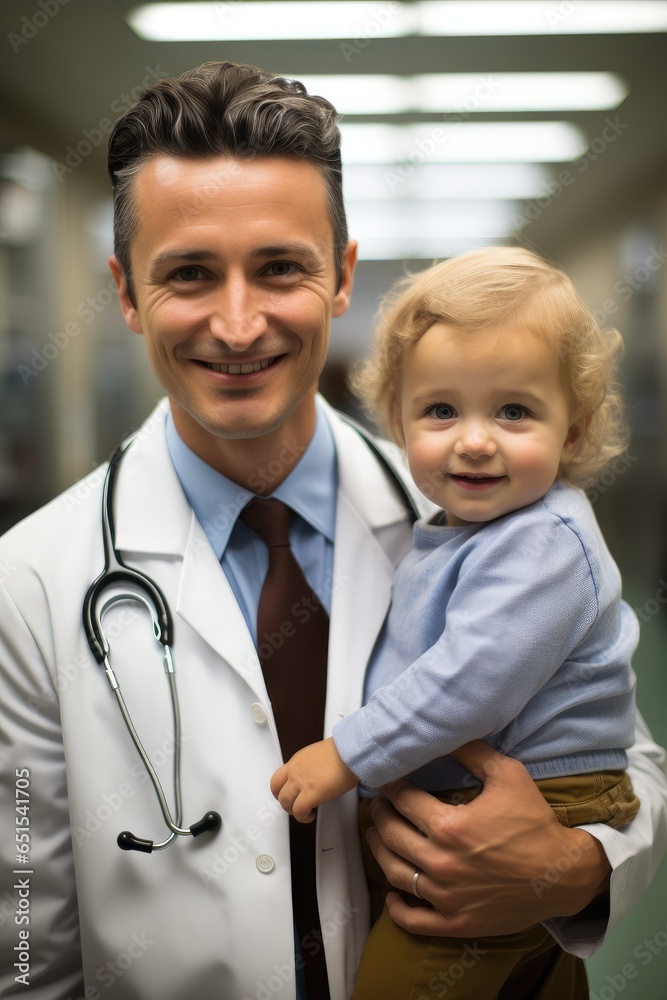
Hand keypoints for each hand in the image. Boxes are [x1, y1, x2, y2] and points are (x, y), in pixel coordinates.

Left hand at [271, 737, 358, 822]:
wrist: (348, 753)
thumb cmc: (341, 752)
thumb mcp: (318, 754)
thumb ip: (311, 765)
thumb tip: (315, 774)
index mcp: (297, 761)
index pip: (278, 777)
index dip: (280, 789)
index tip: (287, 793)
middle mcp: (295, 771)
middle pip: (277, 790)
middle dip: (284, 801)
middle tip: (293, 805)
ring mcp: (301, 783)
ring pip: (285, 802)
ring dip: (292, 810)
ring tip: (303, 812)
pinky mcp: (310, 794)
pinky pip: (299, 811)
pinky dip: (303, 817)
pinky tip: (310, 816)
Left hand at [367, 740, 610, 936]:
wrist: (562, 874)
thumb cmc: (535, 823)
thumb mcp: (508, 775)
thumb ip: (473, 752)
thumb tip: (447, 734)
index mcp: (449, 826)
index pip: (403, 801)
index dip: (391, 787)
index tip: (386, 781)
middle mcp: (441, 862)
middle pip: (392, 834)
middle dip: (380, 815)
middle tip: (379, 805)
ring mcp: (446, 895)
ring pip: (396, 873)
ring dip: (379, 852)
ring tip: (377, 837)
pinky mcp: (456, 921)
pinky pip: (414, 920)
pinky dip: (397, 908)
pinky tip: (392, 895)